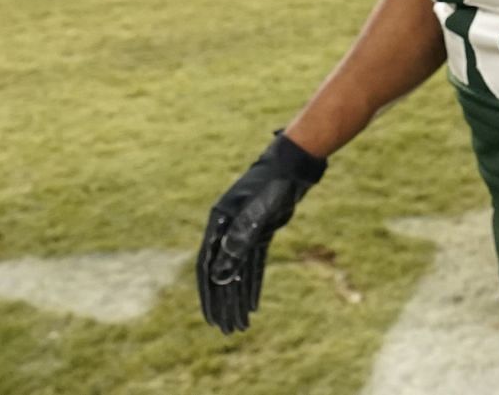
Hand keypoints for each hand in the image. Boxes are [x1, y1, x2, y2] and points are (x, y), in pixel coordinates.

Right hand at [195, 132, 326, 333]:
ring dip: (239, 298)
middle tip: (228, 330)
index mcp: (218, 224)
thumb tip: (220, 274)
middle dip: (224, 303)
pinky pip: (253, 264)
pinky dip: (252, 284)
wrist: (291, 167)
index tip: (210, 318)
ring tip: (241, 324)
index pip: (207, 266)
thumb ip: (238, 241)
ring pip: (238, 272)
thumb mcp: (255, 214)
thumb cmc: (270, 185)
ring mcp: (243, 232)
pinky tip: (253, 304)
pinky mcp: (260, 233)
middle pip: (221, 274)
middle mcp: (226, 230)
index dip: (208, 294)